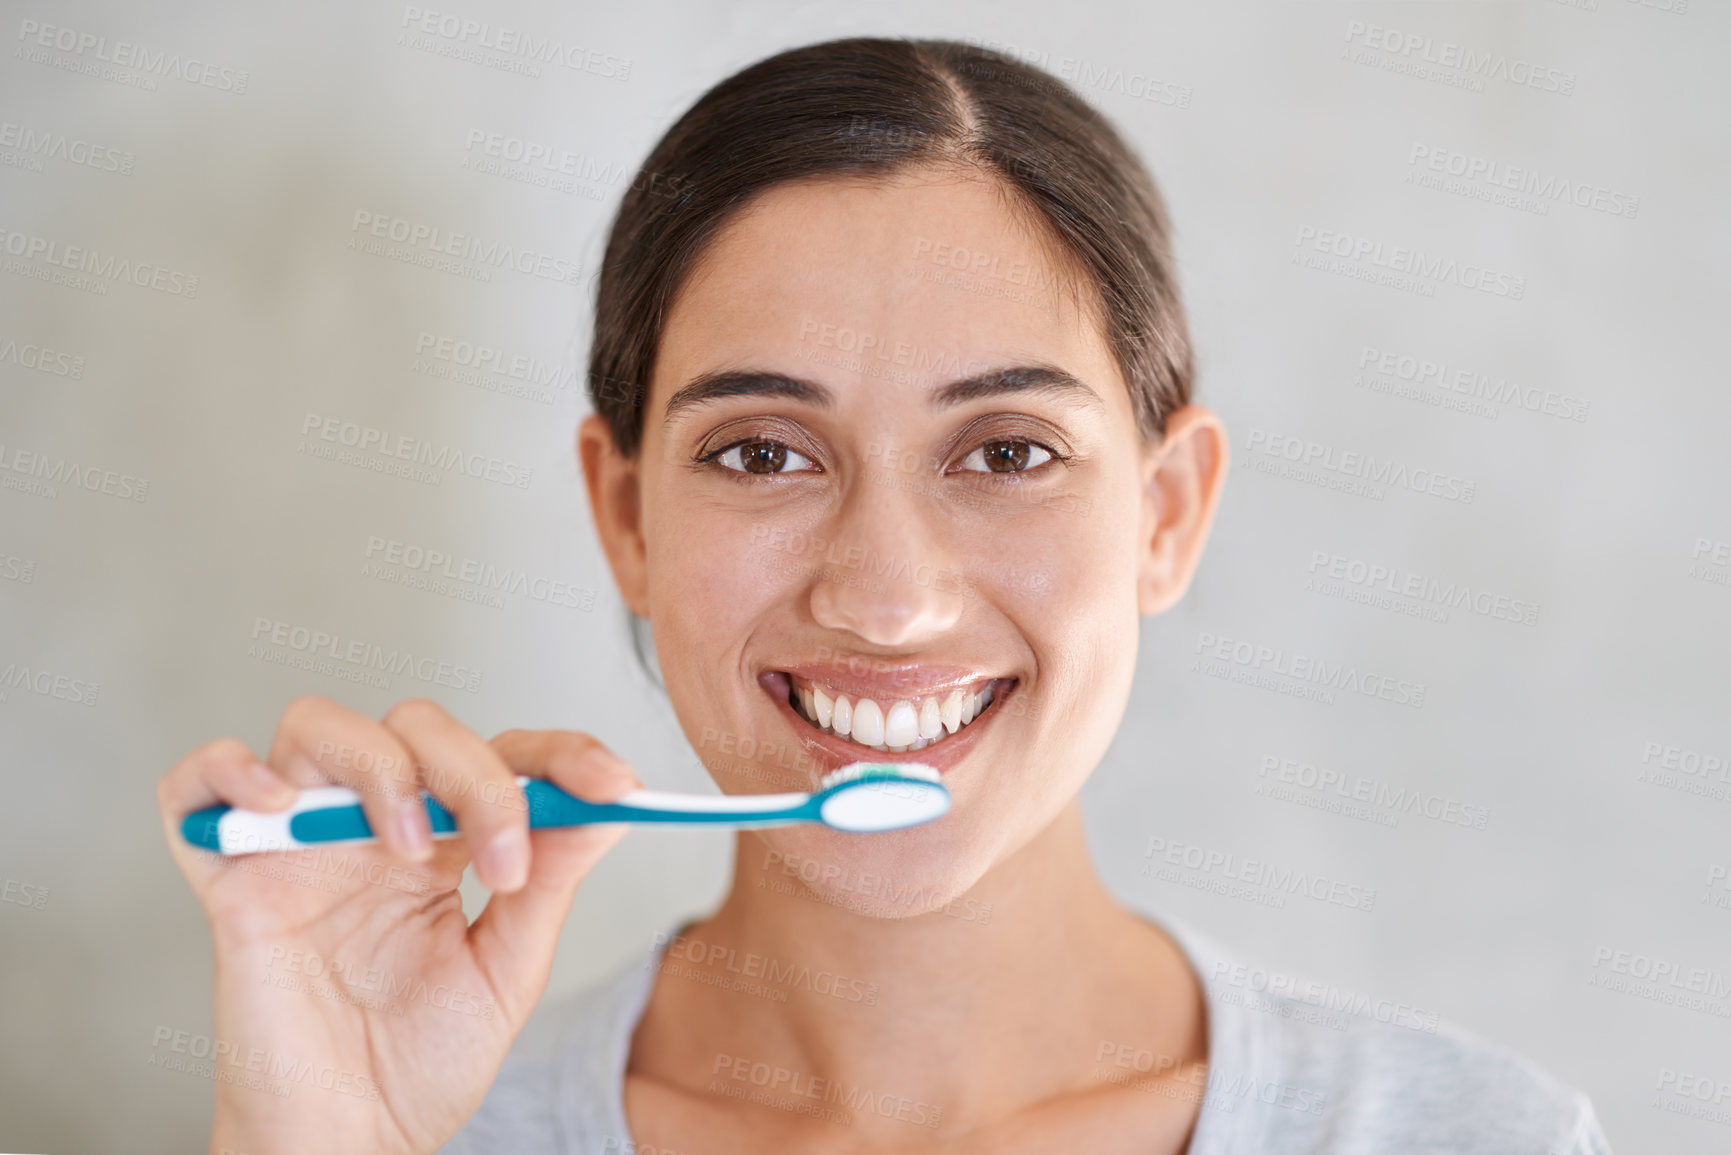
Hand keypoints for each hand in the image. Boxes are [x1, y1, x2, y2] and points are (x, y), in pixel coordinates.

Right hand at [156, 696, 638, 1154]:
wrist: (352, 1140)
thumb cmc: (420, 1064)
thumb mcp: (508, 969)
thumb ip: (550, 882)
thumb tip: (608, 806)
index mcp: (442, 842)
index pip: (497, 755)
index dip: (558, 754)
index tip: (615, 784)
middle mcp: (370, 827)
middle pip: (416, 727)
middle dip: (474, 775)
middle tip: (503, 859)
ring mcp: (297, 846)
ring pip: (319, 726)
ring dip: (378, 767)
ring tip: (405, 850)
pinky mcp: (230, 883)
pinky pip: (196, 793)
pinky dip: (227, 772)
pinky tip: (278, 805)